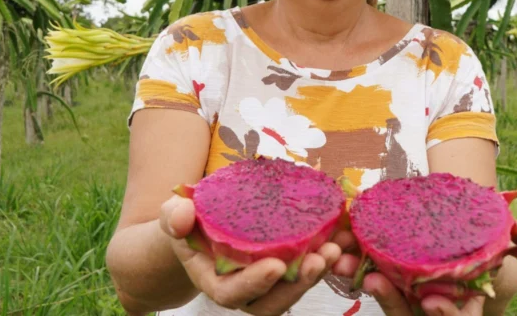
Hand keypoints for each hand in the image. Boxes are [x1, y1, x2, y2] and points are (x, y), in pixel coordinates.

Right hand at [159, 195, 343, 315]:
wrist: (200, 227)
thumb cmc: (187, 221)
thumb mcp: (173, 214)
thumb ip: (173, 216)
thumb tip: (181, 215)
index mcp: (213, 281)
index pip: (232, 293)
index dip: (255, 283)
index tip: (277, 266)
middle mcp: (243, 289)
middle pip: (273, 301)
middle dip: (299, 283)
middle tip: (321, 258)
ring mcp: (266, 283)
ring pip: (295, 290)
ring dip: (319, 272)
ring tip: (338, 247)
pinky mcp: (285, 268)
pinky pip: (306, 270)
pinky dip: (326, 257)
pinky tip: (344, 236)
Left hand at [332, 221, 516, 315]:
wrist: (468, 242)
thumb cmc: (490, 250)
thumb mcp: (509, 247)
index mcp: (465, 307)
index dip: (445, 313)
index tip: (431, 300)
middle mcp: (432, 308)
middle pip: (408, 314)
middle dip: (390, 300)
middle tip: (374, 280)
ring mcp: (408, 297)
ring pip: (384, 298)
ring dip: (362, 281)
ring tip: (347, 263)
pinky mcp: (389, 278)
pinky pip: (369, 277)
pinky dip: (354, 264)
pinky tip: (340, 248)